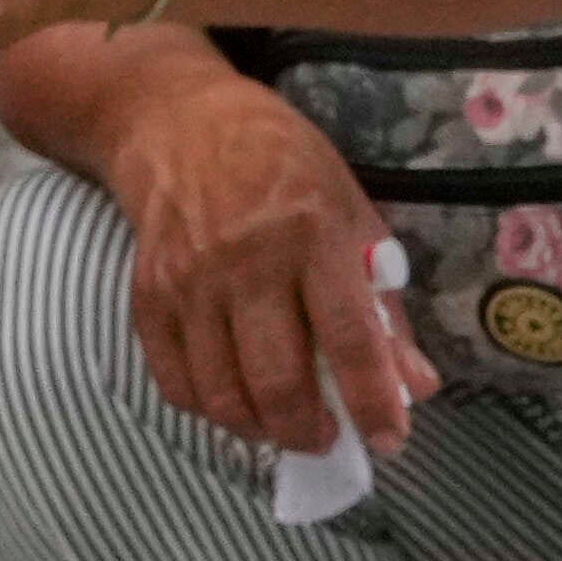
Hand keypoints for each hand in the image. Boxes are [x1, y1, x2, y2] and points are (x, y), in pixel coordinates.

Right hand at [111, 67, 431, 456]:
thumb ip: (382, 302)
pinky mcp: (148, 293)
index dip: (373, 401)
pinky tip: (234, 406)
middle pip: (278, 379)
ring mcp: (190, 280)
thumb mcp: (352, 211)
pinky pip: (174, 380)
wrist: (178, 121)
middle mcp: (248, 260)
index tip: (390, 439)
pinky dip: (207, 410)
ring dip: (260, 430)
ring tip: (284, 428)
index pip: (350, 337)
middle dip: (310, 432)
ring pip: (223, 393)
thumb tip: (413, 385)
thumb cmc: (282, 163)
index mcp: (314, 233)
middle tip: (327, 439)